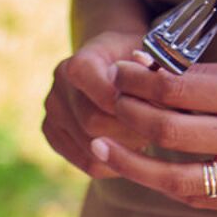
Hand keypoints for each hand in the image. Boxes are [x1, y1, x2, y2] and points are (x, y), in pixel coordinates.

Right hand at [42, 29, 152, 176]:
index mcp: (79, 62)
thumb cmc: (140, 56)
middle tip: (161, 133)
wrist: (116, 58)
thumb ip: (156, 74)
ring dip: (125, 149)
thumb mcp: (153, 53)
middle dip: (131, 131)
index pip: (103, 94)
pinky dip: (114, 163)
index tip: (160, 112)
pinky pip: (86, 162)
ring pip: (90, 149)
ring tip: (148, 140)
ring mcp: (52, 113)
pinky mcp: (53, 134)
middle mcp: (58, 87)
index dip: (134, 108)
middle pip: (93, 123)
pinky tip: (132, 151)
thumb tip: (164, 94)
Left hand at [89, 57, 216, 211]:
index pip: (181, 89)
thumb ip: (215, 76)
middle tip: (109, 101)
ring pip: (173, 177)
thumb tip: (154, 69)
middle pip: (169, 128)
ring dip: (129, 162)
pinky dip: (164, 184)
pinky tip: (141, 170)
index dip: (141, 80)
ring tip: (98, 147)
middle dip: (130, 112)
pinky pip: (197, 198)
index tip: (121, 70)